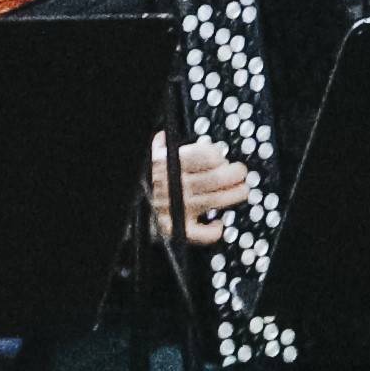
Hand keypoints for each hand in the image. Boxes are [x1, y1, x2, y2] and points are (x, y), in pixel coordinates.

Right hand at [145, 130, 257, 245]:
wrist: (127, 209)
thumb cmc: (141, 182)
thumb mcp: (148, 159)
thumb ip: (159, 147)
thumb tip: (163, 136)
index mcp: (169, 164)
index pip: (204, 155)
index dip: (218, 155)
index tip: (222, 157)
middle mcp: (174, 185)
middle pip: (215, 178)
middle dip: (234, 175)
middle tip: (241, 173)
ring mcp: (177, 207)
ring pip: (214, 201)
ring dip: (233, 196)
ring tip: (242, 191)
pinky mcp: (176, 228)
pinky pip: (197, 234)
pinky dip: (211, 232)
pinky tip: (218, 225)